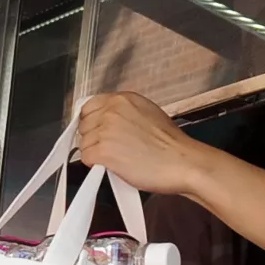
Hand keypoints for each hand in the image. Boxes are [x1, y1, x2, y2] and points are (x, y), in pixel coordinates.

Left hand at [77, 90, 205, 196]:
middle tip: (110, 148)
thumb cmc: (170, 145)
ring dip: (95, 153)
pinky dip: (95, 165)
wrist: (181, 162)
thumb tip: (107, 121)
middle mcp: (112, 110)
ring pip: (83, 143)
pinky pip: (85, 158)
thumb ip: (124, 113)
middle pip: (84, 125)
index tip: (97, 131)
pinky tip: (113, 166)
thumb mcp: (147, 114)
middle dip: (93, 138)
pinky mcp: (102, 151)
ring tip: (116, 158)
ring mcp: (105, 130)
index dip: (92, 122)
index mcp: (123, 99)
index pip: (89, 106)